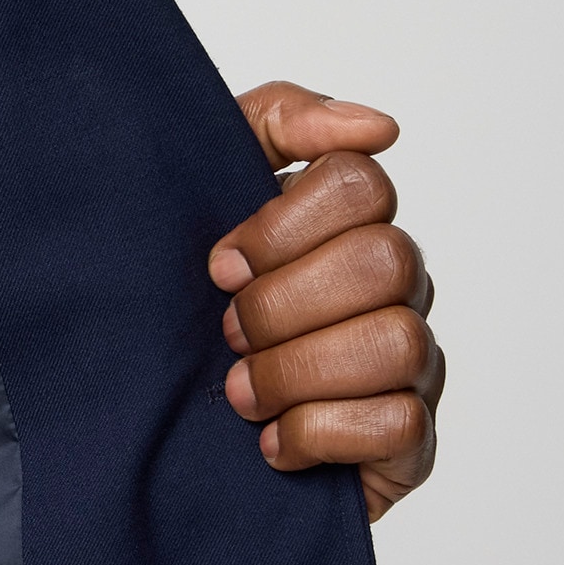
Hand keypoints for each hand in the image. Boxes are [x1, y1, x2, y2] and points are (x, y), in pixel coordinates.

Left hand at [209, 81, 443, 519]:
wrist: (152, 426)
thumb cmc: (181, 305)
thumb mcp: (201, 188)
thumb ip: (279, 121)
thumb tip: (378, 128)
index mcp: (349, 225)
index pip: (359, 183)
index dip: (280, 227)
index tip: (220, 268)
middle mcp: (395, 288)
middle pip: (384, 260)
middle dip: (282, 304)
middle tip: (228, 336)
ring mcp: (412, 364)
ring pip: (397, 341)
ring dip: (296, 372)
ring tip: (241, 394)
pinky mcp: (407, 442)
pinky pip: (401, 424)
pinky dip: (321, 434)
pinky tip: (273, 442)